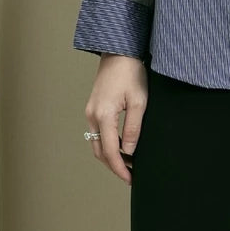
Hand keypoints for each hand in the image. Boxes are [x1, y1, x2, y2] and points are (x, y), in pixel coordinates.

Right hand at [84, 54, 147, 184]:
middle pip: (100, 151)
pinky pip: (98, 132)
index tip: (131, 179)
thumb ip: (133, 128)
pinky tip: (122, 146)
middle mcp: (92, 116)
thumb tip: (129, 151)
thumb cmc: (131, 72)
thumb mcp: (138, 101)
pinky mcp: (93, 107)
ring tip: (128, 163)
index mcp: (103, 115)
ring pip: (97, 143)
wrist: (119, 52)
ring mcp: (90, 111)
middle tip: (131, 175)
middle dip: (114, 166)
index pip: (110, 151)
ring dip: (111, 156)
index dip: (120, 168)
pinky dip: (108, 144)